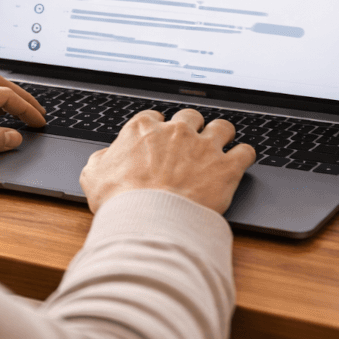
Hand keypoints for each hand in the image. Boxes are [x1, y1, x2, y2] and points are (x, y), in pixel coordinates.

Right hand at [79, 109, 255, 214]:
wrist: (148, 221)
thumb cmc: (120, 201)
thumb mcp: (92, 177)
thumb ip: (99, 161)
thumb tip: (103, 159)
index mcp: (144, 130)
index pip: (155, 117)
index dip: (159, 130)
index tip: (160, 141)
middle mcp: (176, 132)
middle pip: (190, 117)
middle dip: (192, 128)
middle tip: (190, 144)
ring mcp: (203, 147)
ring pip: (222, 127)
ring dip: (222, 135)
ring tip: (220, 146)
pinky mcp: (226, 167)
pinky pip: (245, 151)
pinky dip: (244, 155)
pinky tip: (241, 162)